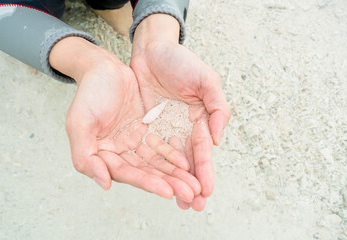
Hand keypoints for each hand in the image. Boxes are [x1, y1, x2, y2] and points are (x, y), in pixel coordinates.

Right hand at [49, 37, 200, 201]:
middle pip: (145, 172)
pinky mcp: (146, 131)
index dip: (147, 183)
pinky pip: (161, 146)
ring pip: (156, 162)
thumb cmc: (89, 94)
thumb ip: (85, 156)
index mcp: (101, 155)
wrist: (104, 68)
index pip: (126, 173)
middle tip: (190, 194)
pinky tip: (187, 163)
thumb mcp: (79, 123)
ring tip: (194, 186)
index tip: (168, 192)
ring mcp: (133, 143)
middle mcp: (118, 153)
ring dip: (174, 174)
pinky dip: (173, 155)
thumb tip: (104, 184)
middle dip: (168, 183)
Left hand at [131, 14, 230, 209]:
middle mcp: (183, 129)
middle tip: (194, 206)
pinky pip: (149, 150)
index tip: (206, 191)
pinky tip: (156, 183)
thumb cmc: (180, 61)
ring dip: (174, 182)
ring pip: (169, 161)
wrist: (151, 50)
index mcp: (201, 120)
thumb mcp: (206, 80)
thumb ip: (217, 108)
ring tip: (178, 203)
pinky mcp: (146, 127)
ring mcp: (165, 130)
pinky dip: (154, 168)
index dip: (205, 171)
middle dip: (192, 184)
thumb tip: (217, 139)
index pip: (203, 151)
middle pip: (188, 162)